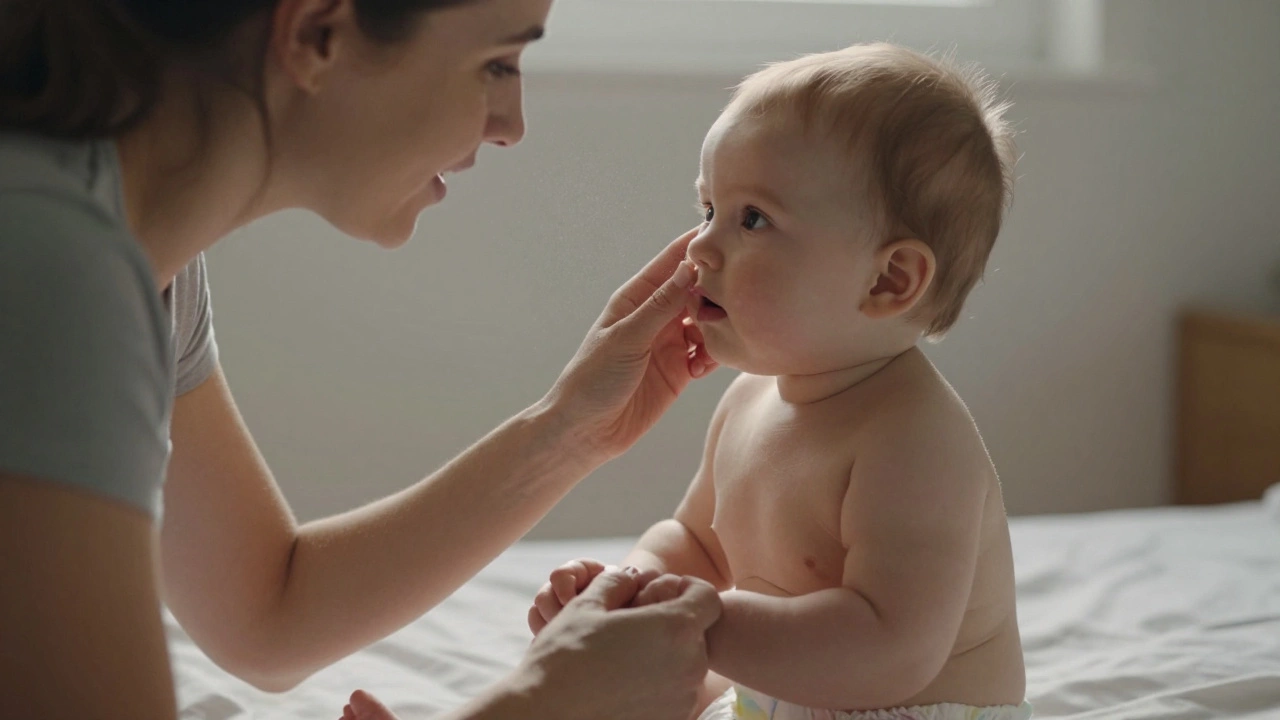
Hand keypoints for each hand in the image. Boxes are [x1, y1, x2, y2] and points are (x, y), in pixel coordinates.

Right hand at [513, 568, 722, 719]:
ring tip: (624, 658)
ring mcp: (682, 699)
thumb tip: (630, 575)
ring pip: (686, 665)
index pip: (708, 598)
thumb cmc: (564, 659)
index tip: (662, 592)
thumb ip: (616, 583)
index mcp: (674, 628)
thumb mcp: (585, 606)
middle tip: (635, 626)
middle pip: (696, 633)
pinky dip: (658, 686)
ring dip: (665, 656)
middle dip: (672, 623)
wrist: (547, 717)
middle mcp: (689, 666)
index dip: (688, 588)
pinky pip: (675, 695)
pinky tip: (623, 686)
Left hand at [541, 228, 718, 460]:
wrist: (585, 431)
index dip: (696, 247)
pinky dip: (714, 357)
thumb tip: (689, 267)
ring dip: (718, 326)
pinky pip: (707, 355)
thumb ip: (661, 306)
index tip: (725, 235)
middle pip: (696, 291)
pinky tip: (705, 367)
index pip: (671, 262)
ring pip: (707, 323)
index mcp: (637, 298)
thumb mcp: (627, 338)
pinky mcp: (679, 372)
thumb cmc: (592, 378)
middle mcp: (656, 317)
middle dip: (716, 290)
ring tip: (722, 335)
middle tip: (735, 296)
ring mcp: (669, 344)